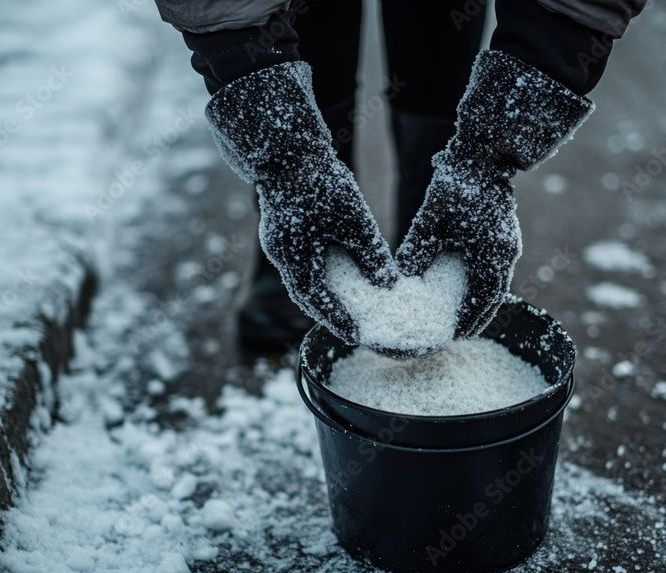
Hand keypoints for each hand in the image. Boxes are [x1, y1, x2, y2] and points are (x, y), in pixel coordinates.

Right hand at [259, 160, 395, 342]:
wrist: (289, 146)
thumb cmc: (321, 179)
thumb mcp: (354, 219)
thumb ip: (370, 253)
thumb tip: (388, 284)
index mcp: (293, 256)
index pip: (315, 300)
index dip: (336, 319)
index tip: (356, 334)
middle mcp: (280, 254)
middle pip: (305, 294)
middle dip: (328, 312)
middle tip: (352, 327)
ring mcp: (278, 241)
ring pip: (301, 278)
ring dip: (322, 293)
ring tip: (346, 306)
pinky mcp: (281, 229)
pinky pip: (299, 262)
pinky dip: (317, 274)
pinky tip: (336, 273)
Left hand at [395, 156, 520, 338]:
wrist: (483, 155)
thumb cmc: (457, 183)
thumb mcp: (431, 219)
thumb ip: (417, 249)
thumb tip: (401, 277)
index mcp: (492, 254)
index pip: (483, 299)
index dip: (470, 320)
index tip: (455, 335)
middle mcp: (505, 253)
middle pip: (494, 297)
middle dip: (478, 317)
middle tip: (459, 334)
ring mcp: (508, 244)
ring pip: (496, 284)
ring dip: (481, 302)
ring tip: (463, 317)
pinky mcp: (504, 236)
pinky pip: (496, 270)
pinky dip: (483, 284)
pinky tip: (467, 288)